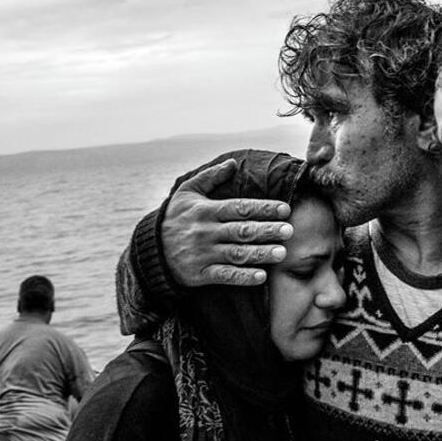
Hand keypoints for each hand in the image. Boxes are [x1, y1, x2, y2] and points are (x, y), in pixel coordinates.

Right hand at [161, 159, 293, 286]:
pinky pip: (225, 275)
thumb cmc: (175, 217)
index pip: (240, 208)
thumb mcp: (187, 192)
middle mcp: (206, 232)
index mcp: (206, 210)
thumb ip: (211, 177)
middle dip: (267, 230)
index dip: (263, 208)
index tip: (285, 209)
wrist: (152, 250)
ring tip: (282, 253)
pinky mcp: (201, 274)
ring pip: (237, 254)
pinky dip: (243, 277)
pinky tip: (261, 276)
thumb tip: (233, 163)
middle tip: (290, 230)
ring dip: (261, 254)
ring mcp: (204, 254)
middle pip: (242, 231)